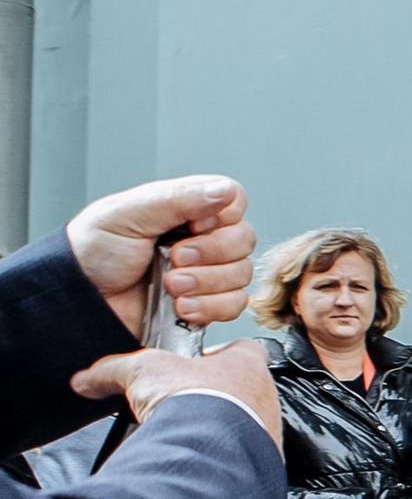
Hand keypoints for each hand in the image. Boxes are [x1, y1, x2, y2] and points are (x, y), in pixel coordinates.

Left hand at [66, 176, 257, 334]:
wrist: (80, 301)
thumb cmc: (93, 253)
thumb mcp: (128, 214)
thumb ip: (178, 198)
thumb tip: (224, 190)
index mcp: (186, 209)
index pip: (235, 201)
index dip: (220, 218)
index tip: (190, 227)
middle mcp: (202, 238)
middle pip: (244, 240)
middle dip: (210, 254)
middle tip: (174, 259)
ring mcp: (207, 272)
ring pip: (241, 274)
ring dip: (206, 284)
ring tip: (170, 287)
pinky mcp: (208, 304)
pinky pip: (235, 305)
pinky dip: (210, 307)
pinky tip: (181, 306)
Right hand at [71, 338, 282, 448]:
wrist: (211, 453)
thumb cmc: (194, 403)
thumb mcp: (142, 372)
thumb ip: (113, 370)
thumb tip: (87, 379)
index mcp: (247, 363)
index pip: (241, 347)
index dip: (214, 352)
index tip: (191, 362)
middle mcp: (265, 395)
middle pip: (240, 387)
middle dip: (210, 395)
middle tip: (181, 403)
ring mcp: (267, 429)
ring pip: (243, 422)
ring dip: (217, 426)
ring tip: (185, 432)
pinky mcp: (260, 460)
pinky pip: (241, 454)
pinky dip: (219, 454)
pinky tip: (196, 455)